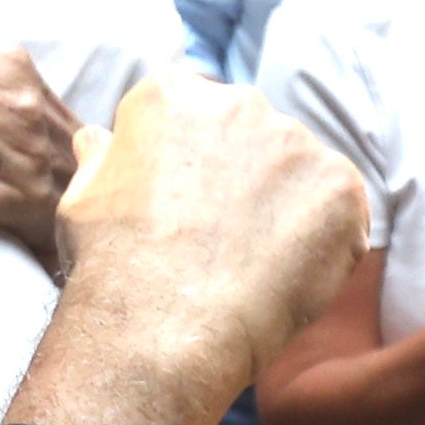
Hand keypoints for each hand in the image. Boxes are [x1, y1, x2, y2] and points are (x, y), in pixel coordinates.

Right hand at [23, 77, 370, 424]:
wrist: (163, 329)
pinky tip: (286, 278)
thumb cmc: (114, 266)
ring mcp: (294, 141)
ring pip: (300, 175)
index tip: (186, 210)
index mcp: (171, 95)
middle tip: (222, 243)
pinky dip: (325, 245)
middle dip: (245, 182)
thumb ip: (100, 155)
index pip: (197, 116)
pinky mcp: (339, 185)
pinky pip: (341, 212)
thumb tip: (97, 137)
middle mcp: (237, 101)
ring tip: (252, 267)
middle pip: (253, 138)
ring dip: (286, 212)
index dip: (194, 168)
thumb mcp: (83, 196)